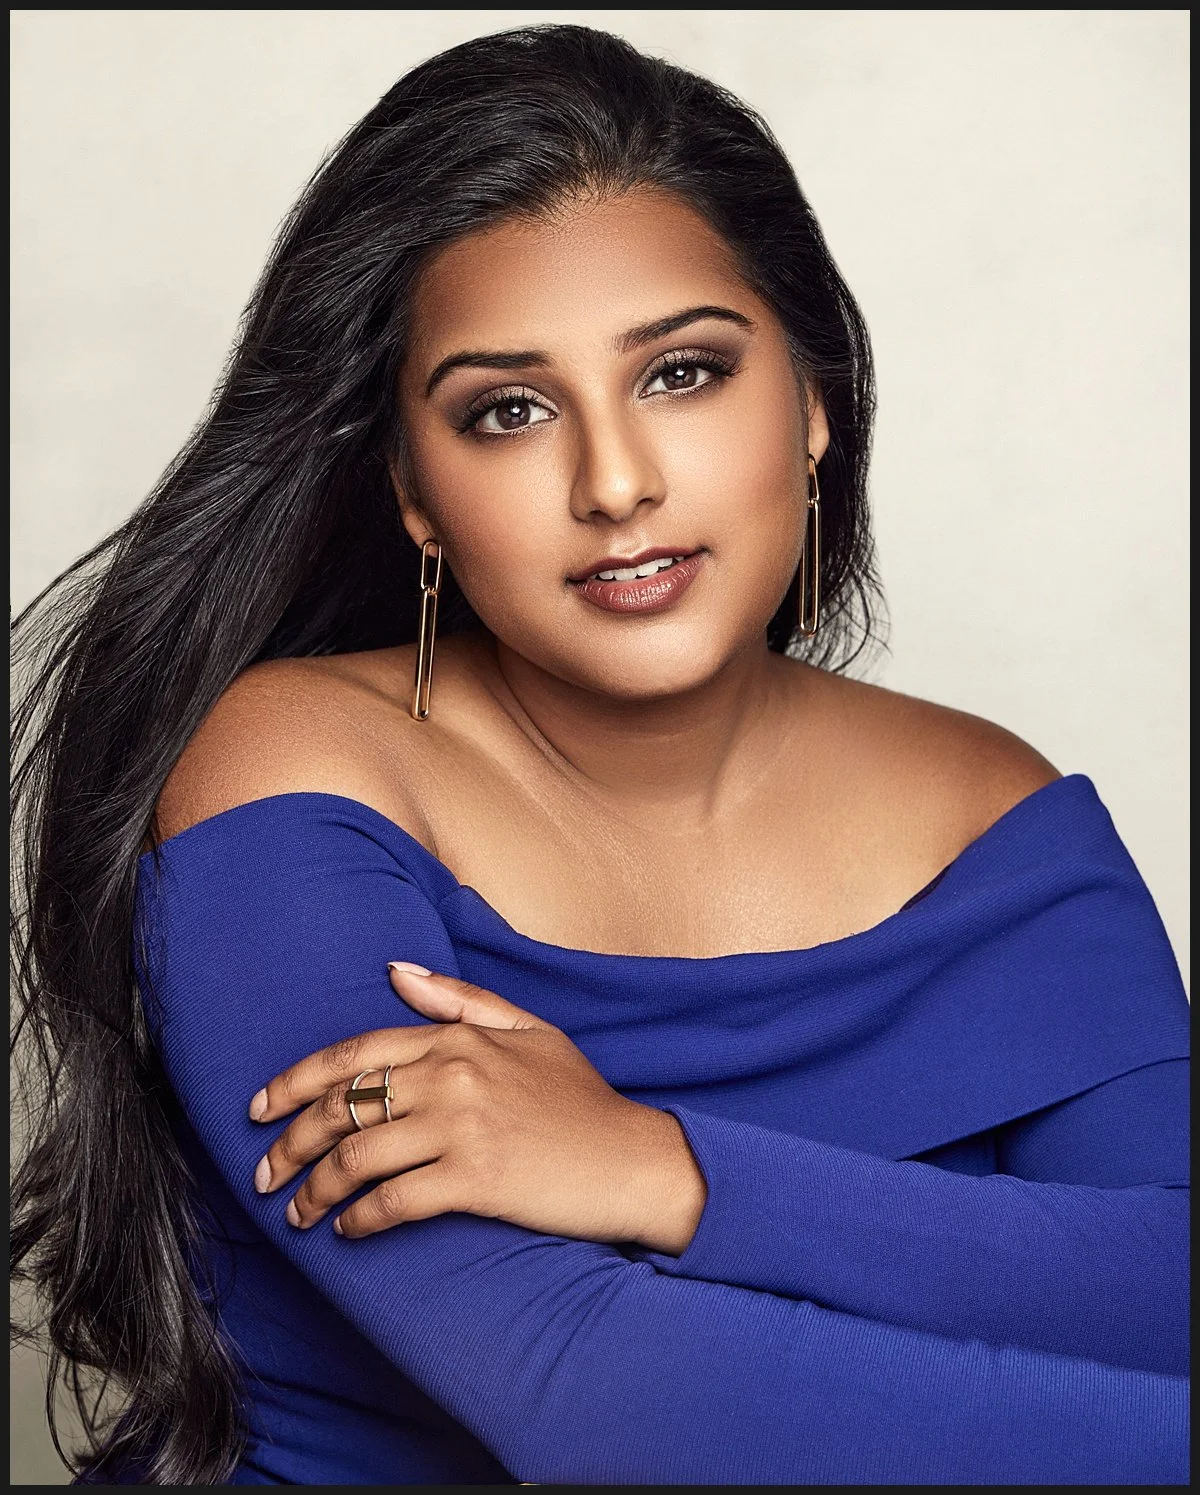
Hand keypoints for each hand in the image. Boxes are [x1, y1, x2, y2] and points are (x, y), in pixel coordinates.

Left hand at [249, 965, 706, 1252]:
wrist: (635, 1159)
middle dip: (289, 1143)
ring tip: (297, 1213)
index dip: (294, 1082)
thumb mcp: (529, 1030)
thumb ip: (460, 1000)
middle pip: (343, 1106)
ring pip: (357, 1158)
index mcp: (459, 1039)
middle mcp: (453, 1076)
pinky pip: (393, 1202)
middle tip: (264, 1174)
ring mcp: (463, 1128)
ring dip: (315, 1190)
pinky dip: (359, 1220)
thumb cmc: (581, 1098)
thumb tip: (395, 970)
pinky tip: (346, 1231)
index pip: (353, 1054)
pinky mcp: (476, 1180)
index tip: (259, 1108)